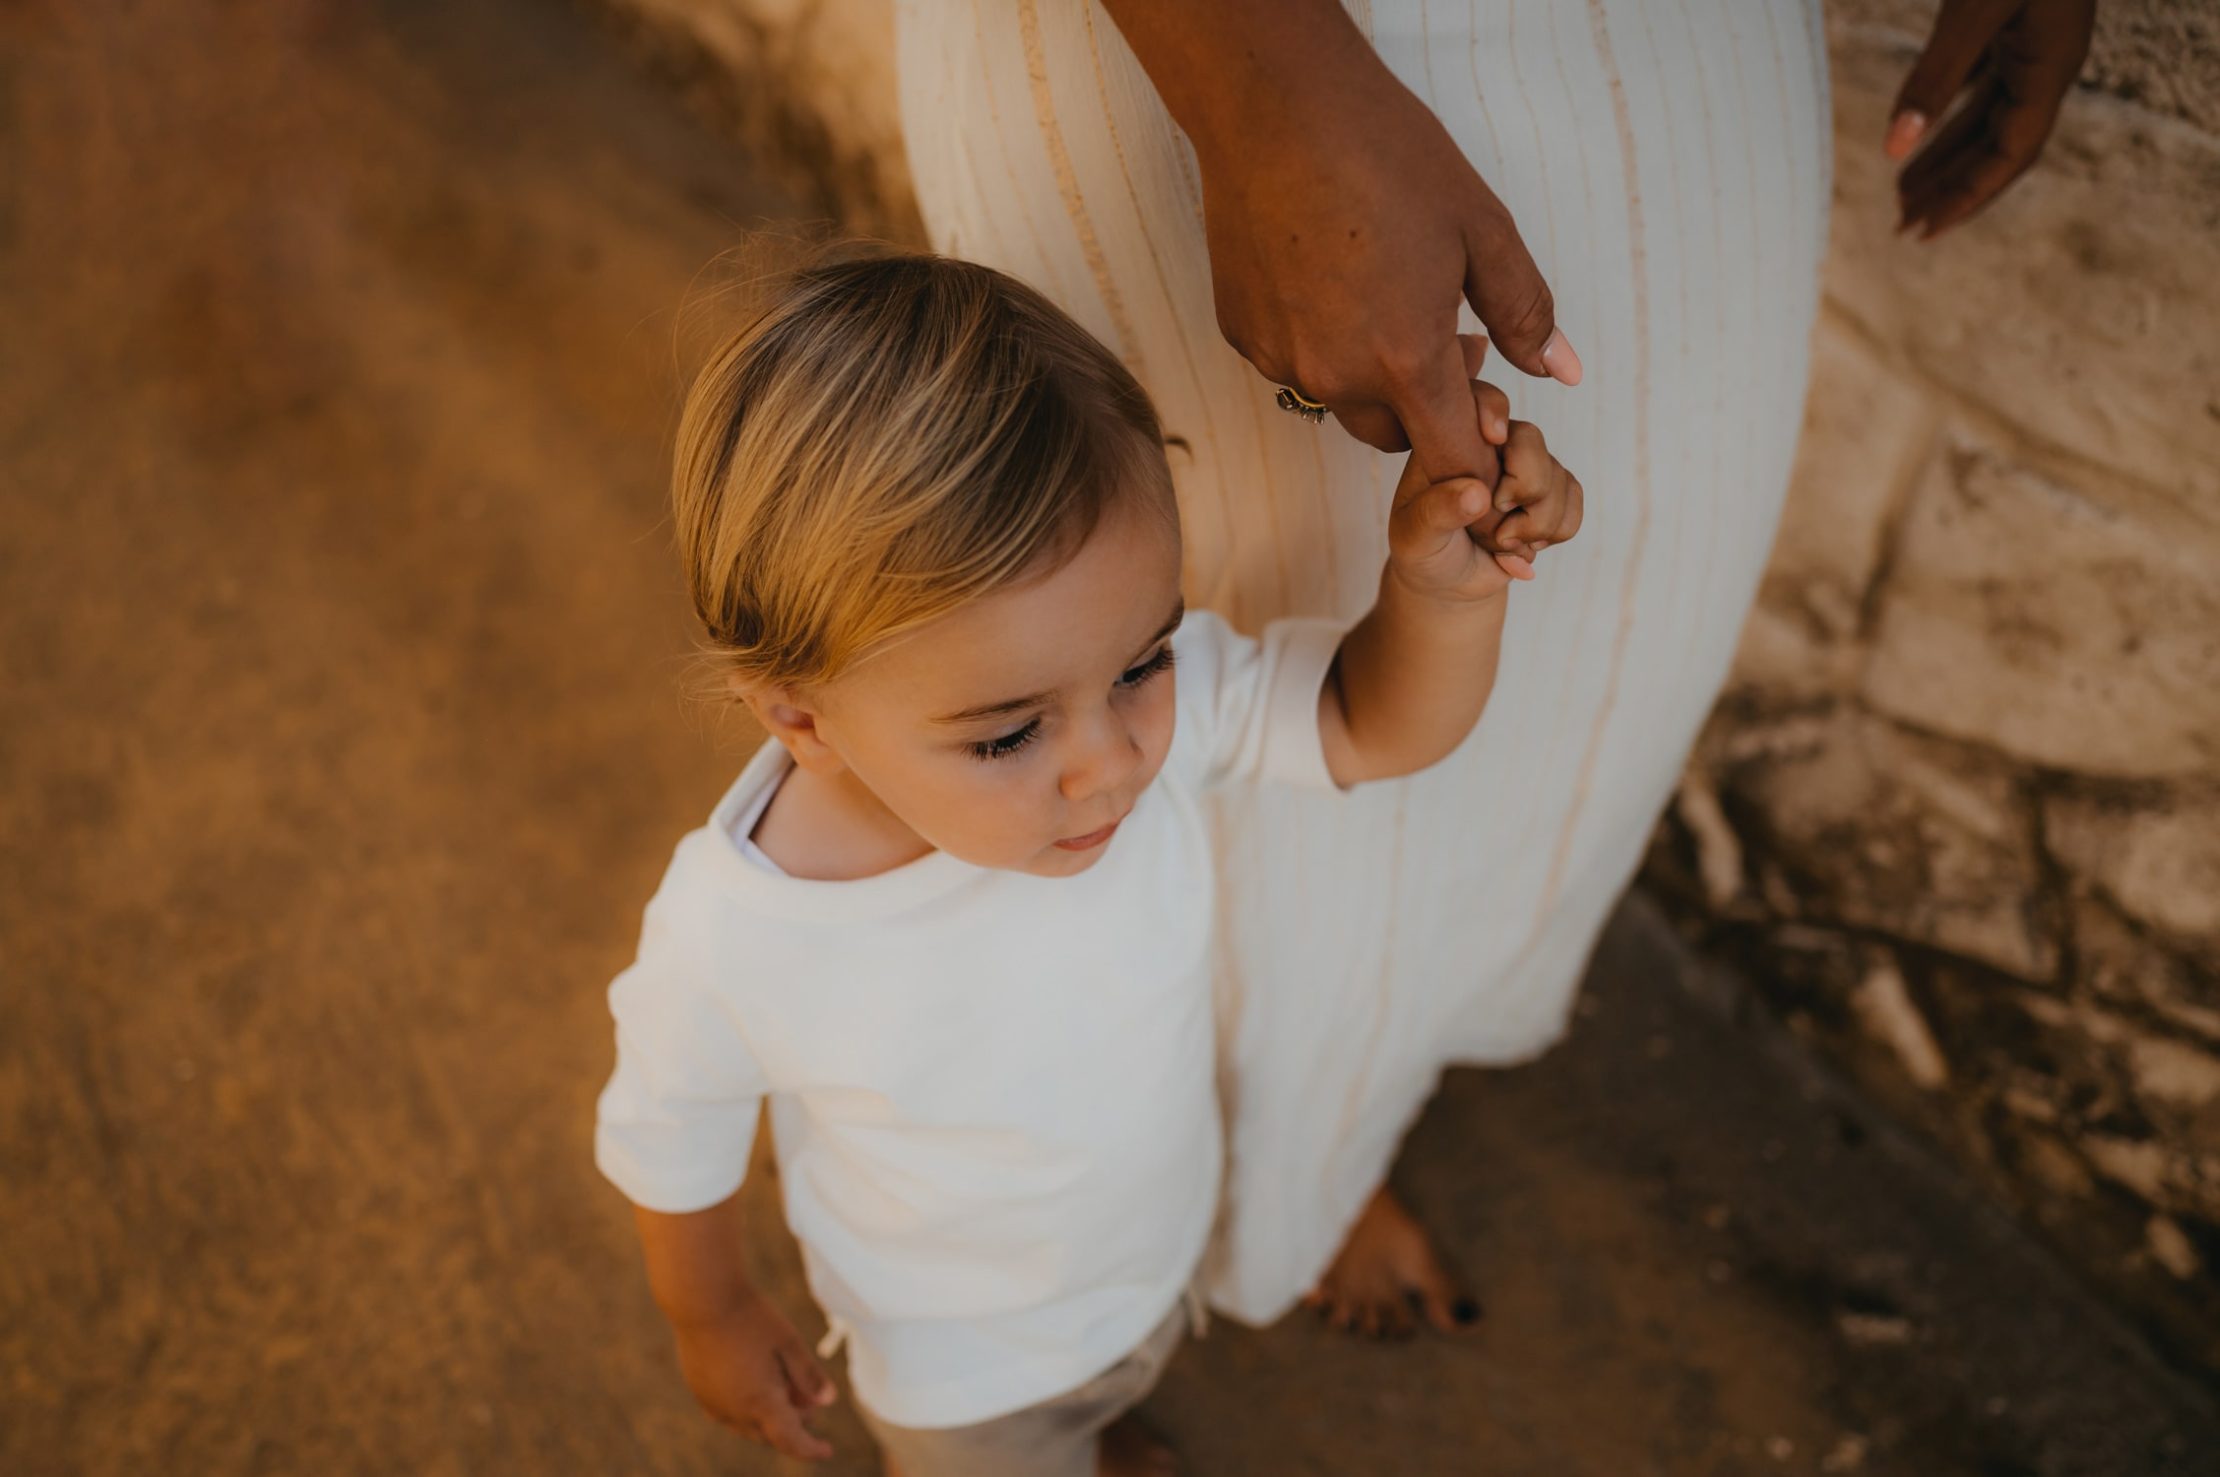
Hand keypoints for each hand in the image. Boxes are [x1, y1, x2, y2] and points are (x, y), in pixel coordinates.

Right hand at [668, 1291, 837, 1461]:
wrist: (702, 1299)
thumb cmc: (750, 1318)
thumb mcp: (789, 1343)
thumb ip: (809, 1375)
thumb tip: (829, 1402)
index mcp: (761, 1403)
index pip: (791, 1442)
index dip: (811, 1450)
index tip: (827, 1451)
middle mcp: (734, 1412)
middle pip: (771, 1435)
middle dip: (793, 1426)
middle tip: (809, 1403)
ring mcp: (713, 1404)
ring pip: (748, 1426)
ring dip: (769, 1418)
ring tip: (785, 1390)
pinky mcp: (700, 1392)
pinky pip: (728, 1414)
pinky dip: (748, 1409)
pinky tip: (757, 1385)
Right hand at [1193, 44, 1579, 492]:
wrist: (1275, 107)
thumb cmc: (1384, 156)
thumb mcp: (1481, 228)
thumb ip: (1525, 312)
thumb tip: (1563, 371)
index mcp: (1407, 361)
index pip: (1452, 460)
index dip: (1479, 450)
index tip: (1488, 416)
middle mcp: (1336, 378)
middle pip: (1394, 437)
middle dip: (1426, 407)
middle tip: (1444, 332)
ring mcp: (1280, 360)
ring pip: (1340, 399)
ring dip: (1370, 373)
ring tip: (1384, 293)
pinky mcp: (1242, 334)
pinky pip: (1293, 361)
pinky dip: (1319, 340)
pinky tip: (1329, 277)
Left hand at [1385, 378, 1583, 605]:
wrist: (1448, 581)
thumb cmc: (1423, 549)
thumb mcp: (1415, 537)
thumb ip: (1437, 513)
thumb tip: (1476, 493)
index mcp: (1450, 440)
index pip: (1478, 400)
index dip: (1492, 410)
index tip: (1492, 438)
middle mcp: (1491, 446)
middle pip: (1530, 439)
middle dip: (1526, 487)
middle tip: (1498, 524)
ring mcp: (1524, 466)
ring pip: (1558, 476)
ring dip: (1539, 522)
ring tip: (1503, 543)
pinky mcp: (1550, 492)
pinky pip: (1574, 499)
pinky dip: (1556, 530)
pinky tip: (1524, 546)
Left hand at [1887, 0, 2096, 239]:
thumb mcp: (1974, 10)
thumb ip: (1935, 77)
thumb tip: (1891, 149)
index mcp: (2051, 70)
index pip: (2008, 156)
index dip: (1966, 198)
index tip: (1923, 232)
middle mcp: (2048, 64)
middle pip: (1998, 148)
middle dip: (1950, 189)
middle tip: (1900, 225)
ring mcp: (2033, 43)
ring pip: (1986, 117)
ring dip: (1945, 156)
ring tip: (1901, 192)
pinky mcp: (2014, 19)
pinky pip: (1981, 81)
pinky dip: (1947, 110)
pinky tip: (1919, 128)